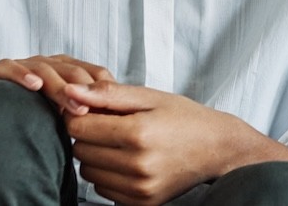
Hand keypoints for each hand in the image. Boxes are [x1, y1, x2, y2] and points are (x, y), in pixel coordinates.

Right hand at [0, 54, 115, 115]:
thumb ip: (84, 117)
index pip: (95, 74)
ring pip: (47, 69)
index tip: (113, 112)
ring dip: (60, 87)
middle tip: (92, 112)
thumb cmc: (34, 117)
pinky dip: (23, 74)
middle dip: (85, 91)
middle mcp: (50, 64)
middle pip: (73, 72)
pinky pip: (11, 67)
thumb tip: (114, 133)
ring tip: (72, 106)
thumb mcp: (65, 118)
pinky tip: (34, 85)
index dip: (105, 91)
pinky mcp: (0, 70)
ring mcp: (26, 65)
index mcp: (70, 71)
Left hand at [63, 82, 287, 205]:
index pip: (78, 127)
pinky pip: (102, 189)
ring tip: (120, 143)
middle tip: (111, 125)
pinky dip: (107, 175)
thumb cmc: (185, 118)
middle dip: (88, 136)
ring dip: (96, 157)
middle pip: (80, 150)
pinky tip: (127, 161)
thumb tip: (70, 92)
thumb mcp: (150, 97)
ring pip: (88, 172)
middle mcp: (138, 164)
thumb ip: (108, 94)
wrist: (218, 148)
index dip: (81, 115)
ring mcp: (140, 187)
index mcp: (138, 132)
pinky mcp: (141, 202)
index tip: (95, 110)